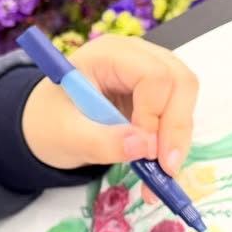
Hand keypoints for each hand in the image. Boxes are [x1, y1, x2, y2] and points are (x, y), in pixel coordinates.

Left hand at [21, 35, 198, 192]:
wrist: (45, 125)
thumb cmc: (49, 123)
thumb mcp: (66, 136)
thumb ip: (100, 142)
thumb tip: (143, 147)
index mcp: (108, 54)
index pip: (152, 75)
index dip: (155, 114)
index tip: (144, 152)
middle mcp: (135, 55)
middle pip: (179, 81)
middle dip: (176, 128)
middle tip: (166, 169)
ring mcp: (149, 71)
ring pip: (185, 98)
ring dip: (178, 139)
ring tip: (160, 177)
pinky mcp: (156, 94)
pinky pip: (178, 114)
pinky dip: (173, 144)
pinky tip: (158, 171)